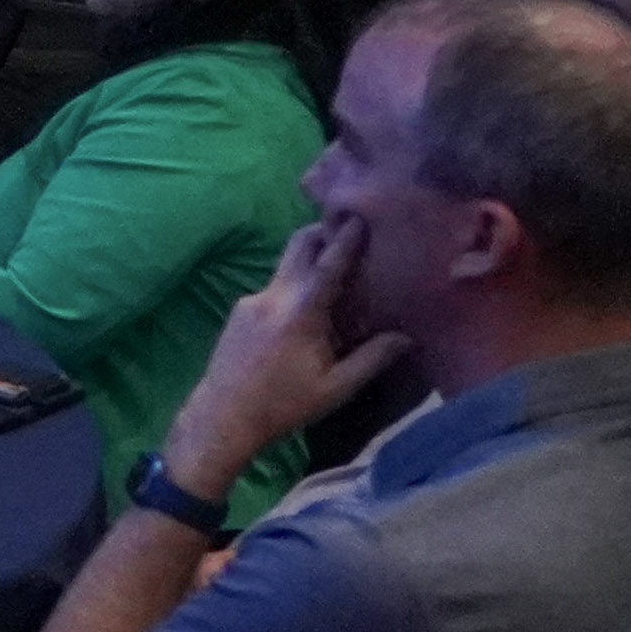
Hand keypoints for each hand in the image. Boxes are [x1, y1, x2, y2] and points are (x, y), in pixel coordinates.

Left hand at [165, 217, 404, 490]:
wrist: (223, 414)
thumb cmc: (284, 405)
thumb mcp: (336, 388)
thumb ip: (371, 359)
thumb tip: (407, 338)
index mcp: (300, 313)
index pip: (328, 265)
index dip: (345, 240)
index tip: (359, 216)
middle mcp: (273, 296)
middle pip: (298, 247)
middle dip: (322, 233)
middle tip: (347, 227)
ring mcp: (251, 300)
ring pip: (285, 265)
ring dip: (309, 259)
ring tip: (336, 266)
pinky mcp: (239, 309)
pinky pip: (273, 286)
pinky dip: (294, 284)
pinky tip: (309, 305)